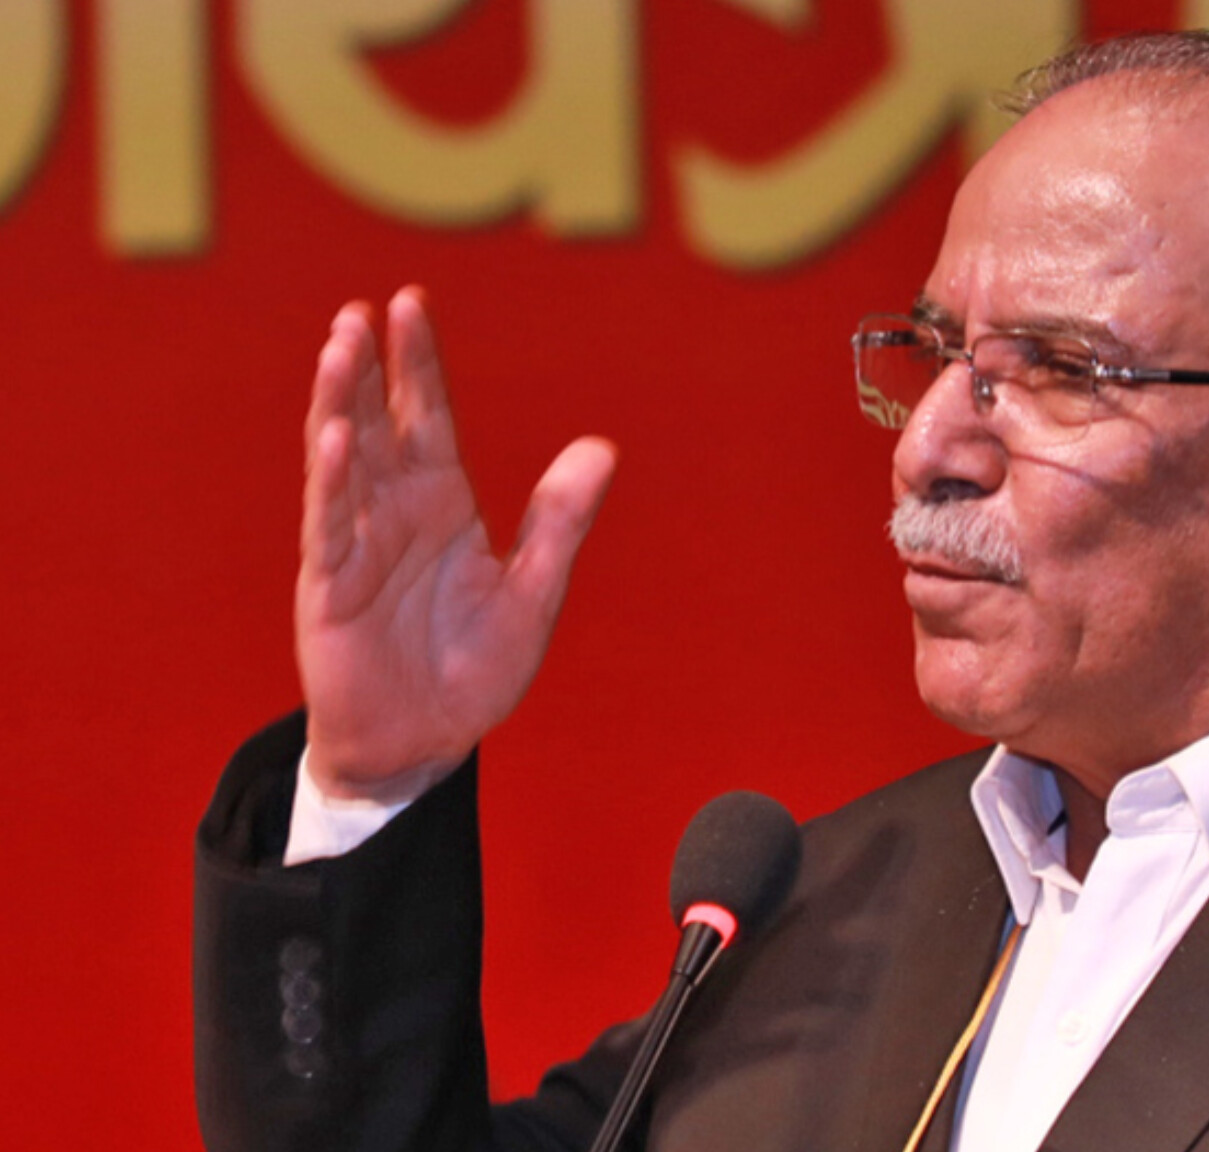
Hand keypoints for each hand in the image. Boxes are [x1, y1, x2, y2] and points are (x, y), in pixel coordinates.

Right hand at [296, 287, 616, 799]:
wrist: (426, 742)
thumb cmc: (474, 669)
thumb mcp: (534, 592)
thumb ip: (561, 522)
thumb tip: (602, 448)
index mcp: (442, 502)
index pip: (427, 415)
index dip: (419, 363)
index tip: (411, 302)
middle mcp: (393, 511)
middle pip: (378, 422)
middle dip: (369, 367)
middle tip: (364, 310)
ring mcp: (356, 545)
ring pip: (342, 460)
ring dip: (338, 403)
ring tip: (339, 344)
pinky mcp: (331, 588)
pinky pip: (331, 526)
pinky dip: (333, 483)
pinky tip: (335, 438)